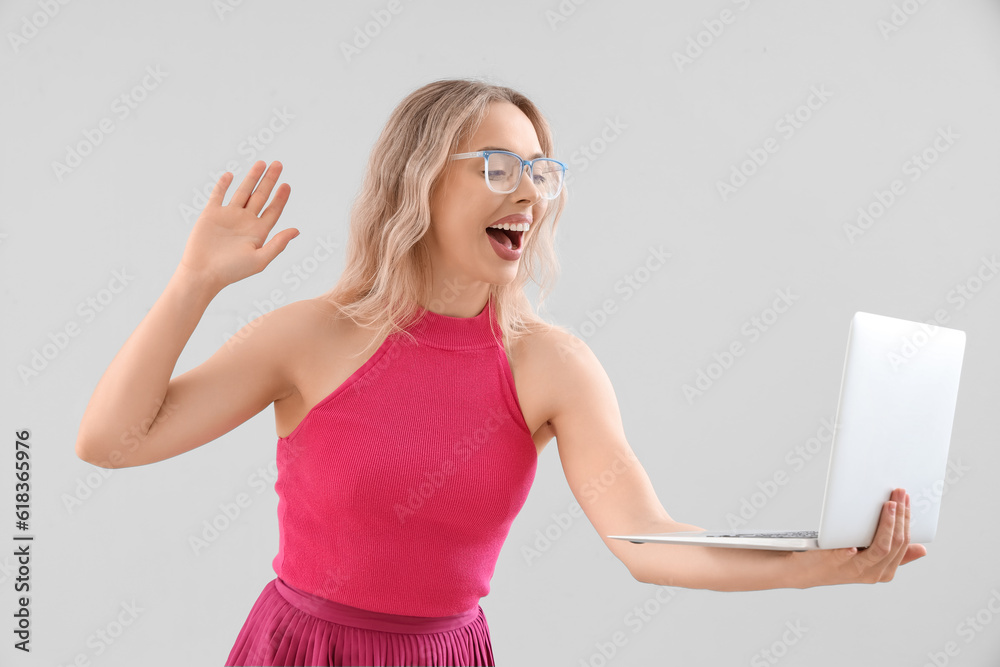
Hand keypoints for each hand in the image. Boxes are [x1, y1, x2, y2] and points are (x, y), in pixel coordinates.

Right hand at [178, 160, 296, 291]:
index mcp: (258, 232)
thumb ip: (278, 244)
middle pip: (261, 196)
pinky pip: (218, 195)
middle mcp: (245, 221)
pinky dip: (223, 184)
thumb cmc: (232, 271)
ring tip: (262, 163)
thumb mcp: (260, 259)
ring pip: (243, 192)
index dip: (281, 198)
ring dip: (252, 177)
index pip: (273, 210)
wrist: (203, 273)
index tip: (287, 185)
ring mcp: (228, 216)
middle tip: (279, 164)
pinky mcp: (211, 214)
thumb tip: (297, 230)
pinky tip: (230, 175)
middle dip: (270, 180)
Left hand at [800, 488, 926, 586]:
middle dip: (901, 516)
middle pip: (896, 543)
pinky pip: (847, 555)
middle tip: (899, 494)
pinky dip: (853, 548)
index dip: (907, 520)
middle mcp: (874, 572)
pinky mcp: (836, 564)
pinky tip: (855, 540)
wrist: (806, 571)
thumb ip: (893, 553)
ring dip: (887, 524)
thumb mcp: (869, 558)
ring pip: (881, 548)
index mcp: (885, 570)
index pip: (904, 543)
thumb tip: (922, 549)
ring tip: (888, 505)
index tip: (907, 500)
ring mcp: (855, 569)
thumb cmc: (838, 558)